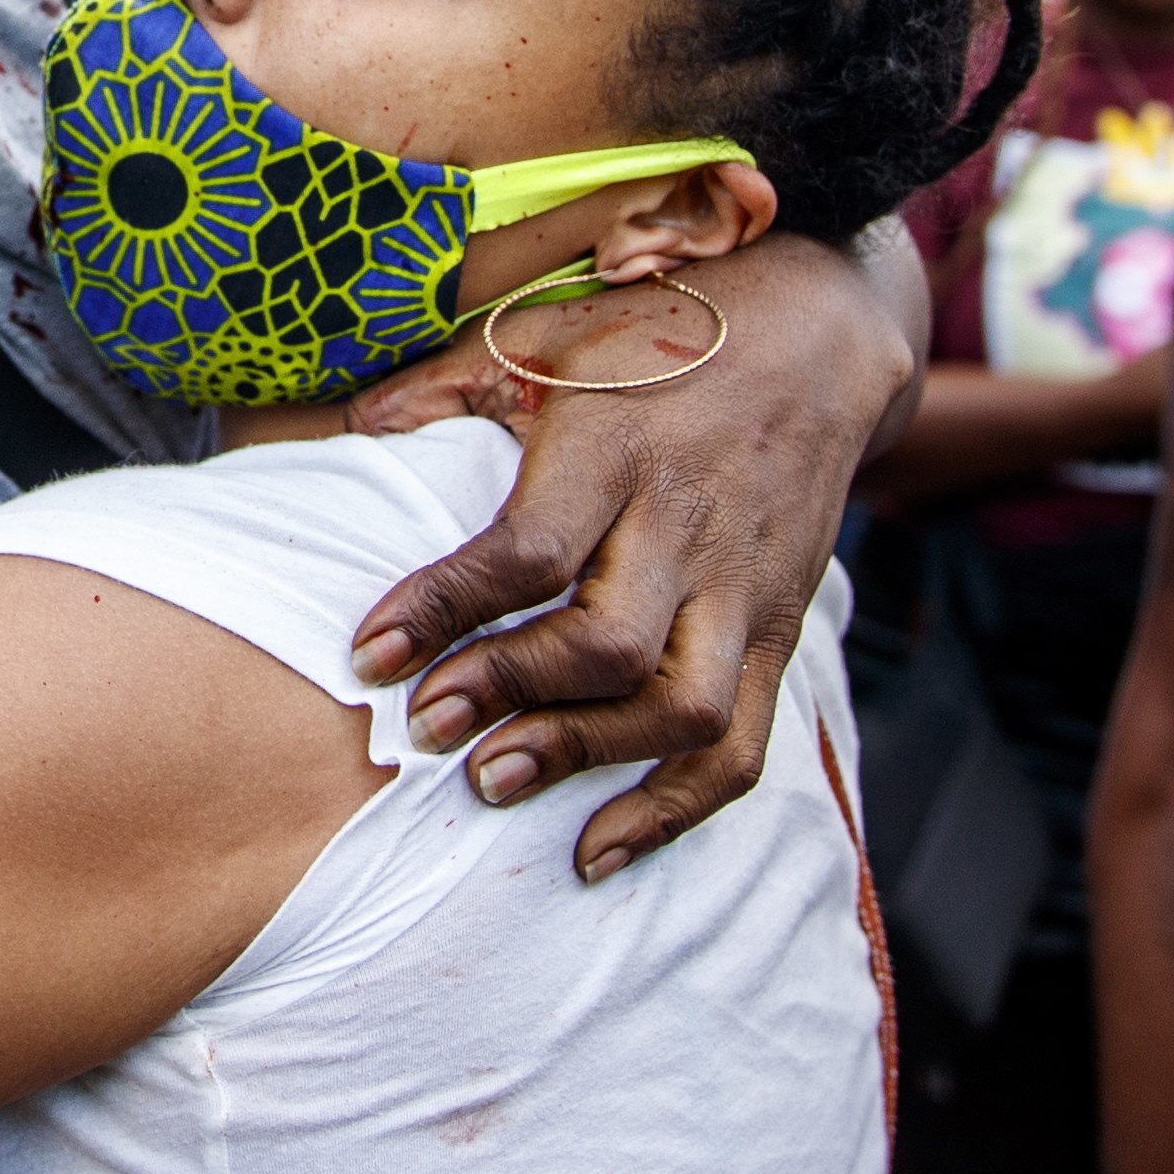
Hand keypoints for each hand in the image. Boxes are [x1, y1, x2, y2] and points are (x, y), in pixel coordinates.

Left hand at [343, 231, 916, 878]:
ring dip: (585, 758)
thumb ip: (447, 381)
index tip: (368, 655)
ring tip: (489, 785)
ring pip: (685, 705)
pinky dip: (675, 807)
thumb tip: (354, 427)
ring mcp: (745, 584)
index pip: (529, 549)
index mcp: (617, 447)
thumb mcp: (547, 329)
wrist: (818, 326)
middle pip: (609, 643)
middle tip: (424, 733)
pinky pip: (744, 740)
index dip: (444, 608)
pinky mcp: (781, 626)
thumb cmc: (652, 329)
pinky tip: (596, 847)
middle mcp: (688, 524)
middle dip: (509, 697)